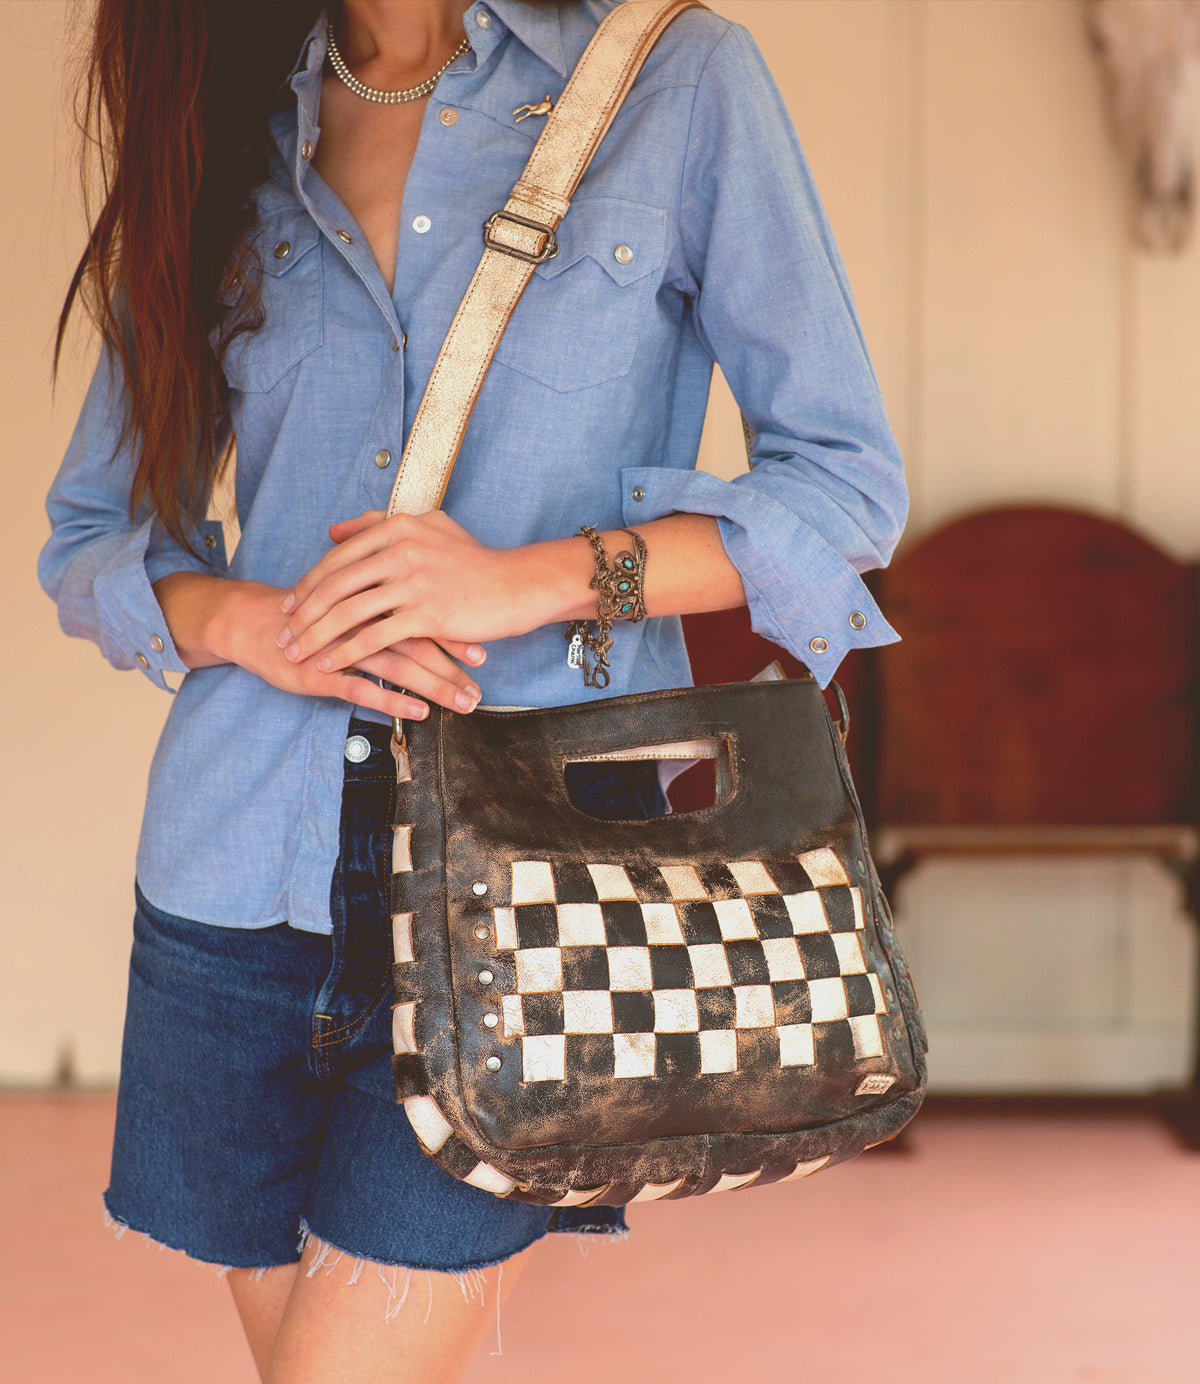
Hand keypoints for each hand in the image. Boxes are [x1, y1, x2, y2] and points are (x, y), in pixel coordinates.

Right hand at [160, 575, 483, 720]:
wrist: (258, 624)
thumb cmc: (312, 613)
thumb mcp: (351, 600)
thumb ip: (387, 599)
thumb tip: (433, 609)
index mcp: (372, 597)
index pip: (422, 612)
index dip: (454, 633)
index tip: (483, 652)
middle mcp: (362, 619)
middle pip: (418, 642)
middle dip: (453, 669)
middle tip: (481, 689)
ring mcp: (342, 646)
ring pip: (397, 666)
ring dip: (434, 687)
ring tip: (463, 704)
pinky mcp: (322, 672)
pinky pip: (362, 687)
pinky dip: (393, 701)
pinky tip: (419, 713)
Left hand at [276, 509, 537, 673]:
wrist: (517, 585)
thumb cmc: (475, 562)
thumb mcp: (430, 528)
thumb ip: (379, 525)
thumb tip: (335, 530)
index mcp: (399, 527)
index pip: (340, 557)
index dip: (310, 583)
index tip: (290, 604)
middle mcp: (403, 549)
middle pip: (337, 584)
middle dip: (304, 613)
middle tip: (283, 633)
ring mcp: (415, 581)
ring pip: (349, 612)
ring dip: (317, 636)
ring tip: (297, 653)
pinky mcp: (427, 613)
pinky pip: (374, 637)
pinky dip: (346, 653)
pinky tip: (330, 666)